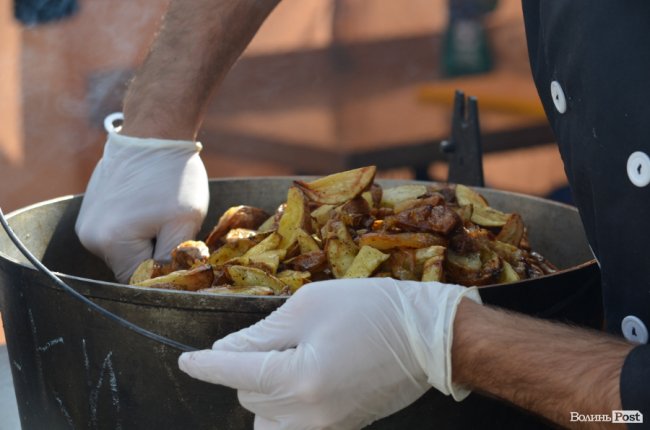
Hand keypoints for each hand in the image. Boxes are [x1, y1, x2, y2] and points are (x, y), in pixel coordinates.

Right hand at [75, 123, 208, 282]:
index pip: (138, 280)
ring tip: (159, 211)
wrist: (154, 132)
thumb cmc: (172, 175)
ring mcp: (86, 222)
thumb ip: (174, 258)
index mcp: (110, 242)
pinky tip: (148, 204)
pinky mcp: (91, 209)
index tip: (179, 252)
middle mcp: (90, 236)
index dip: (162, 272)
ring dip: (145, 239)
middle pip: (129, 265)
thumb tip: (168, 281)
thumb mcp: (183, 221)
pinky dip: (134, 226)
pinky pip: (116, 232)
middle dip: (154, 253)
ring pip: (124, 249)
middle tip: (172, 225)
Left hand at [178, 278, 480, 428]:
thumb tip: (228, 352)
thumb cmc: (370, 309)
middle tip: (262, 340)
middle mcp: (309, 415)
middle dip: (243, 369)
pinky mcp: (341, 428)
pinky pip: (293, 429)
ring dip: (261, 394)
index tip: (186, 362)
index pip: (235, 374)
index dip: (205, 365)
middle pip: (248, 398)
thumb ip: (262, 333)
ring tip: (279, 363)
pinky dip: (283, 409)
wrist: (429, 337)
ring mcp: (327, 428)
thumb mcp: (310, 306)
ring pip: (266, 421)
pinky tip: (296, 381)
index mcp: (299, 379)